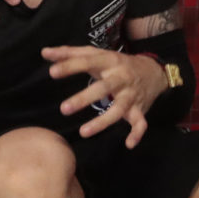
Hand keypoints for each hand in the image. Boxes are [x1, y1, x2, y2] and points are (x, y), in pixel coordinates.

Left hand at [43, 46, 167, 147]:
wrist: (153, 71)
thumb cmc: (117, 63)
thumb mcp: (97, 54)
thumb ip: (70, 53)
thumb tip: (45, 53)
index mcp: (109, 61)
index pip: (88, 62)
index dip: (71, 66)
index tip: (52, 72)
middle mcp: (121, 78)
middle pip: (103, 88)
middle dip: (84, 98)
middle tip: (64, 109)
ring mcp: (131, 95)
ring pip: (119, 109)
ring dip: (103, 122)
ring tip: (83, 132)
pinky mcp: (140, 109)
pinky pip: (141, 123)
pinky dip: (137, 134)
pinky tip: (128, 144)